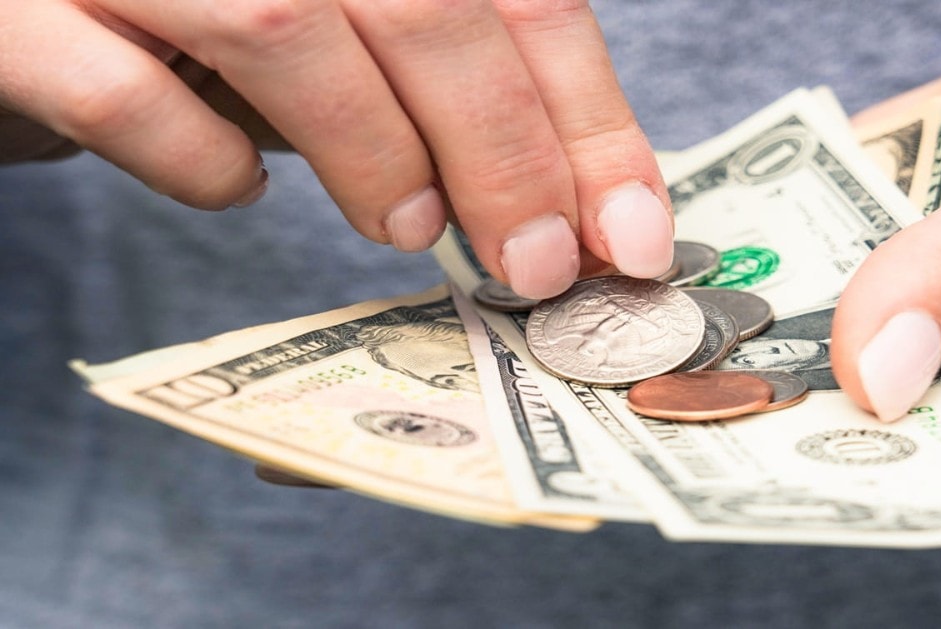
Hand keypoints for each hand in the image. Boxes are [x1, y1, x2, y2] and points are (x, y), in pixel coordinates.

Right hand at [0, 0, 673, 297]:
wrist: (18, 2)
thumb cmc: (200, 24)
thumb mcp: (338, 32)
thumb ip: (432, 86)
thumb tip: (562, 199)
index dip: (589, 118)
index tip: (630, 237)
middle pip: (430, 3)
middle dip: (507, 153)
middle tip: (536, 268)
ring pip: (288, 24)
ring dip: (377, 152)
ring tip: (407, 225)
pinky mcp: (13, 12)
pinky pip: (123, 92)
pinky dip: (201, 163)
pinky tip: (237, 187)